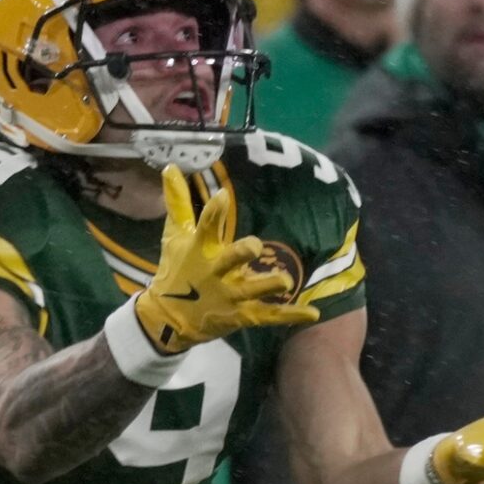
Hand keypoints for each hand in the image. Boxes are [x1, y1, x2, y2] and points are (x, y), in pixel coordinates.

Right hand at [132, 165, 319, 354]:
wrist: (169, 317)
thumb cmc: (177, 269)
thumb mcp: (175, 235)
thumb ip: (177, 202)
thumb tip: (170, 166)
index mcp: (200, 249)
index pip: (205, 227)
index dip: (213, 212)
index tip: (223, 195)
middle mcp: (215, 272)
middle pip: (229, 260)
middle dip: (241, 253)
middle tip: (255, 246)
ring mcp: (230, 295)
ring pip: (251, 290)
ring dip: (268, 285)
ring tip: (286, 280)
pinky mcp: (242, 315)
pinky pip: (269, 315)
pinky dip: (291, 315)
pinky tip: (314, 313)